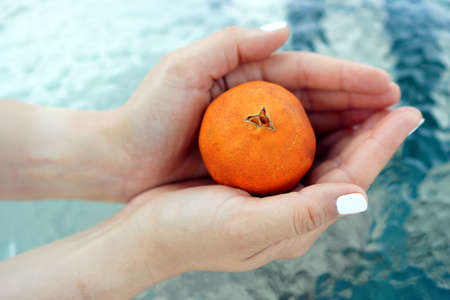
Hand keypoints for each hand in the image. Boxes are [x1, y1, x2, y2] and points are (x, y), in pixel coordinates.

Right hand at [110, 105, 420, 296]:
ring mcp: (276, 197)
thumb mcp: (245, 226)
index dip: (380, 146)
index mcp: (298, 225)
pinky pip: (294, 153)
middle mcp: (294, 211)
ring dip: (346, 130)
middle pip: (344, 167)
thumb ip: (302, 213)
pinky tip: (316, 112)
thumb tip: (359, 197)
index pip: (351, 179)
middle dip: (371, 135)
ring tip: (366, 102)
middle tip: (392, 101)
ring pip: (322, 158)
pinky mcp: (257, 183)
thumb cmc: (189, 233)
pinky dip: (311, 131)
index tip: (405, 113)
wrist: (147, 233)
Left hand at [111, 25, 402, 199]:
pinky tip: (343, 158)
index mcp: (244, 72)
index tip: (383, 85)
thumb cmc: (147, 114)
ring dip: (347, 126)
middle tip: (396, 109)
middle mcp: (254, 99)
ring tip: (382, 131)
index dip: (346, 76)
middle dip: (356, 100)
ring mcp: (253, 130)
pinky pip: (291, 154)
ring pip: (310, 124)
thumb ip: (231, 44)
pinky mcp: (246, 158)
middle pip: (315, 96)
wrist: (122, 159)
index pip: (304, 70)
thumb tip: (284, 28)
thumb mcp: (182, 68)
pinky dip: (319, 153)